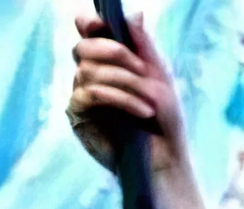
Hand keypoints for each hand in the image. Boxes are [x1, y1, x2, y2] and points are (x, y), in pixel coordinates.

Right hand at [68, 13, 186, 174]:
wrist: (163, 159)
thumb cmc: (164, 120)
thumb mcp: (160, 78)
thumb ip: (145, 46)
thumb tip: (136, 13)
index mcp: (109, 60)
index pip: (87, 31)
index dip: (91, 23)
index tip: (105, 24)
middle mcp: (90, 73)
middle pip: (83, 48)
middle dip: (114, 52)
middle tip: (142, 68)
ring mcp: (81, 94)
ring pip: (89, 71)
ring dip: (127, 82)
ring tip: (151, 101)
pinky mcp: (78, 115)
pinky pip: (92, 94)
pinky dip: (122, 98)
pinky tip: (144, 111)